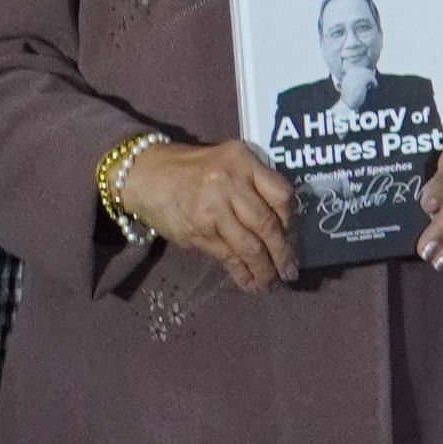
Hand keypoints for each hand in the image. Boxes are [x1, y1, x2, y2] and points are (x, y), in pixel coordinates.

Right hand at [123, 138, 294, 293]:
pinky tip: (249, 282)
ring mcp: (212, 211)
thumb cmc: (196, 168)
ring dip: (263, 269)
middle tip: (291, 272)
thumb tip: (284, 223)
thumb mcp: (232, 160)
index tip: (295, 238)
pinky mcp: (196, 233)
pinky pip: (226, 256)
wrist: (147, 175)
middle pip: (266, 224)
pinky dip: (240, 272)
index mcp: (244, 162)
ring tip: (272, 283)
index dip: (292, 221)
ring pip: (247, 246)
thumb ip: (256, 181)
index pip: (281, 195)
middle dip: (282, 252)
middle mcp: (230, 185)